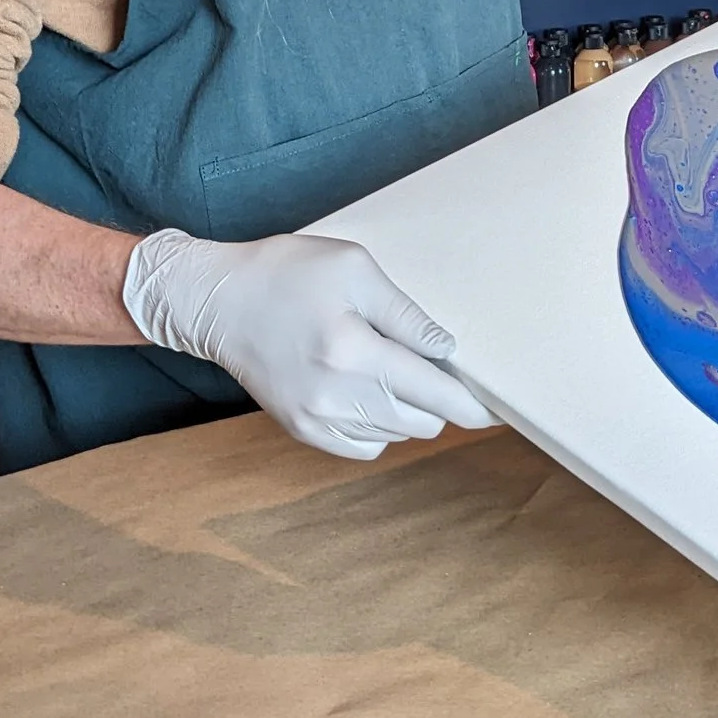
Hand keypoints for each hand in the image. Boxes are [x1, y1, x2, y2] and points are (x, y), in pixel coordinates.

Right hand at [121, 230, 492, 458]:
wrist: (218, 302)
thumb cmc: (288, 273)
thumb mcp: (354, 269)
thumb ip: (406, 314)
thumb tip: (447, 352)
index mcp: (354, 352)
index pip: (434, 393)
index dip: (473, 404)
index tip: (498, 409)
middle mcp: (337, 396)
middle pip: (421, 422)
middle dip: (440, 401)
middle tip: (435, 367)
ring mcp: (317, 420)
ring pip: (396, 435)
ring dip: (409, 411)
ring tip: (392, 369)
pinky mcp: (303, 430)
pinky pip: (365, 447)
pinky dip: (379, 427)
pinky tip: (368, 391)